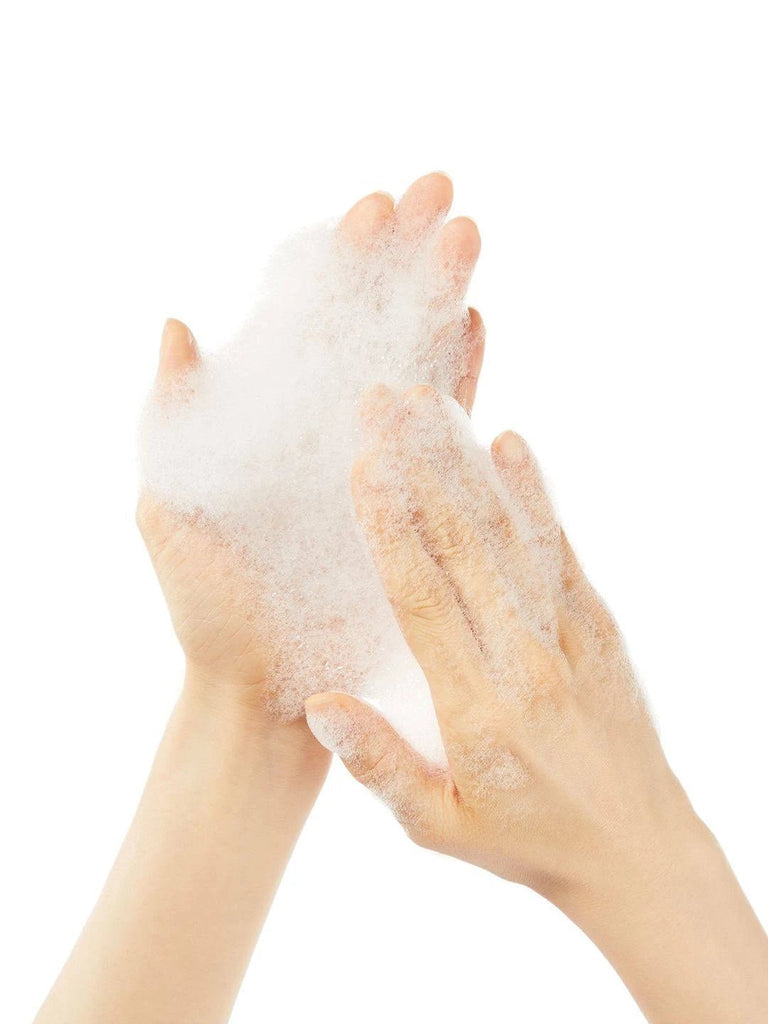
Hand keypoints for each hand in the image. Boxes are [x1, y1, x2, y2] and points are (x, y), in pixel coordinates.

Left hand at [137, 174, 483, 733]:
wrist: (262, 686)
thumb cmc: (208, 604)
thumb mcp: (173, 506)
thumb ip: (176, 419)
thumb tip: (178, 325)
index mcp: (271, 415)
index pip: (309, 316)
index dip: (340, 259)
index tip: (370, 209)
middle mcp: (327, 425)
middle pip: (373, 322)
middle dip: (404, 254)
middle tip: (441, 190)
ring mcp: (375, 459)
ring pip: (417, 361)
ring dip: (443, 296)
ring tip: (468, 235)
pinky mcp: (414, 501)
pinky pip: (445, 432)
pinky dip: (461, 377)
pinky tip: (476, 325)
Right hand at [306, 385, 767, 1022]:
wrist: (637, 851)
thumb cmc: (527, 842)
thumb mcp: (439, 828)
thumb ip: (380, 764)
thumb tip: (320, 703)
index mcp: (478, 709)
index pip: (424, 600)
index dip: (392, 529)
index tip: (366, 465)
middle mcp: (527, 660)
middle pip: (465, 547)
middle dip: (421, 467)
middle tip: (386, 402)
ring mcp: (570, 638)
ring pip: (512, 536)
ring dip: (469, 465)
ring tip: (435, 405)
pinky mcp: (600, 629)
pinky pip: (563, 552)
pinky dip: (537, 496)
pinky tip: (512, 446)